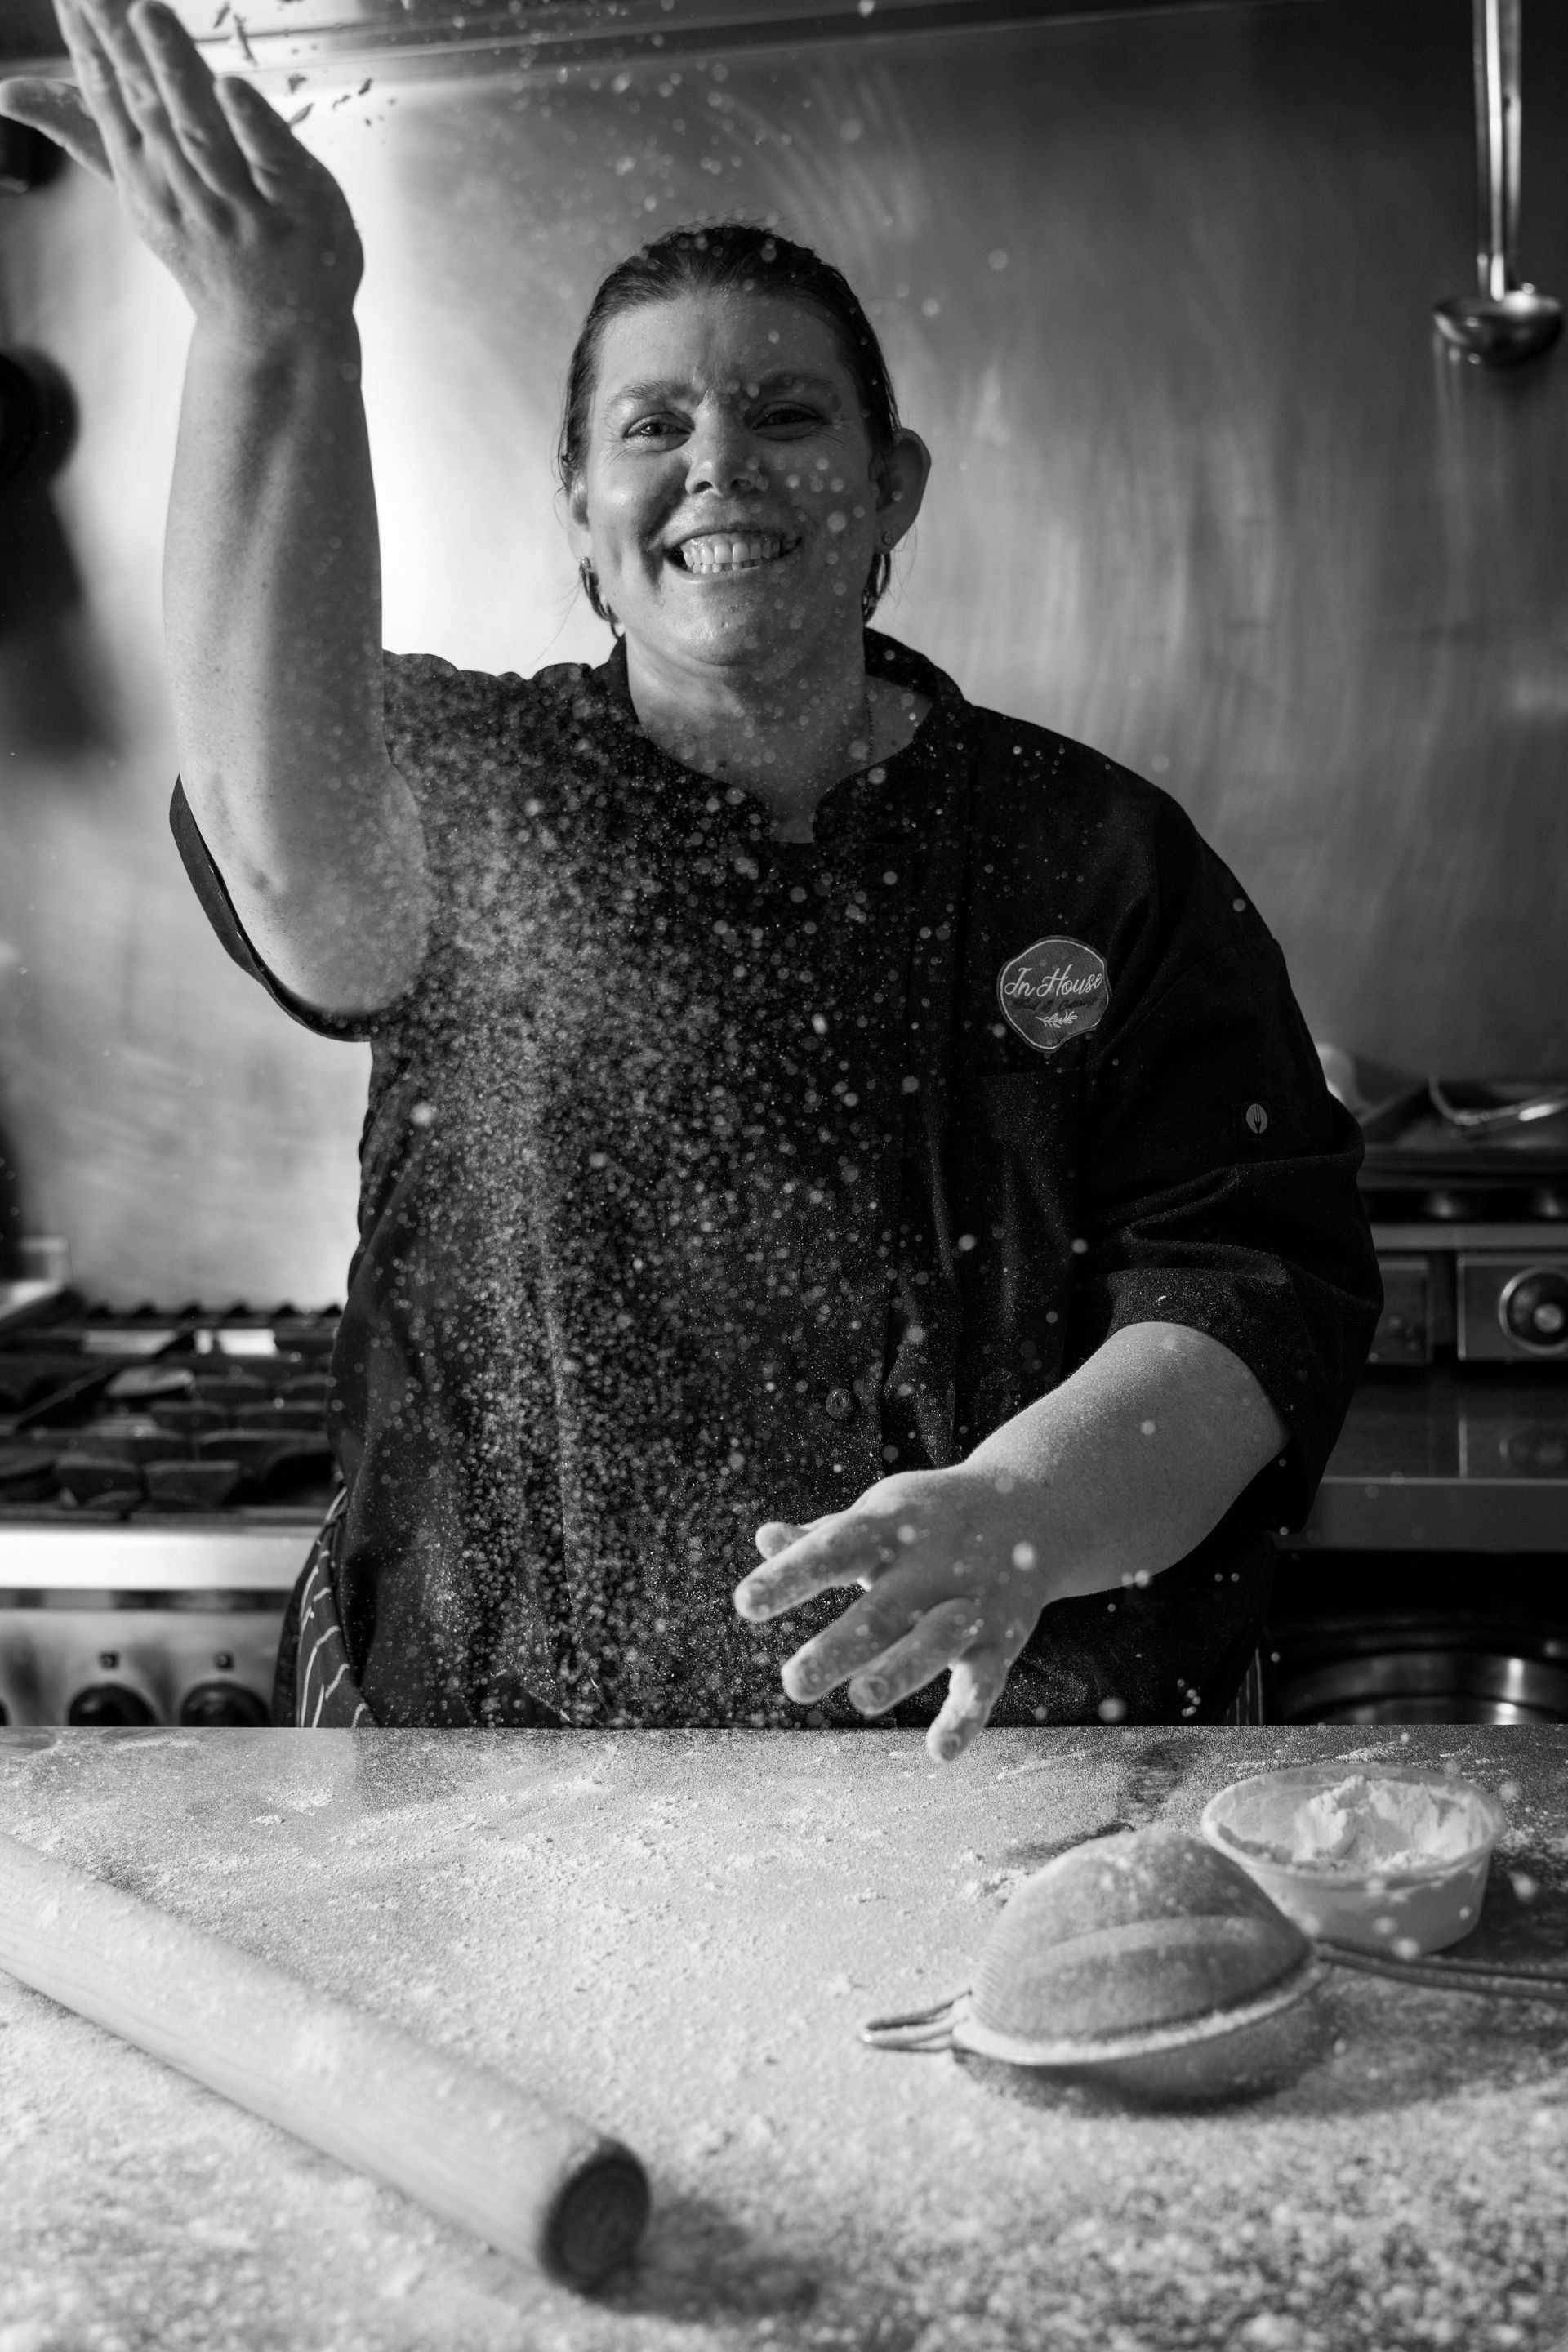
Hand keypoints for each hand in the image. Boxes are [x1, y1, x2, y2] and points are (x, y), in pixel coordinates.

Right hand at [0, 0, 360, 351]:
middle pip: (147, 107)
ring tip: (147, 12)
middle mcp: (184, 189)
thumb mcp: (140, 191)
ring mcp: (239, 203)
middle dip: (120, 46)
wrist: (273, 335)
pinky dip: (250, 126)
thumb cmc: (205, 246)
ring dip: (173, 71)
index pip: (108, 100)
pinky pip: (270, 162)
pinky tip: (231, 87)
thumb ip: (83, 131)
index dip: (87, 46)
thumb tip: (5, 91)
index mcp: (142, 175)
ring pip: (200, 131)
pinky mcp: (295, 207)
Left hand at [735, 1466, 1056, 1763]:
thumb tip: (765, 1537)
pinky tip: (940, 1752)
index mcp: (890, 1527)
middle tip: (794, 1684)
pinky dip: (967, 1716)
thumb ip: (823, 1535)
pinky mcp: (1002, 1639)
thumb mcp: (880, 1515)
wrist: (1034, 1508)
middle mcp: (931, 1566)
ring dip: (902, 1672)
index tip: (745, 1605)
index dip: (790, 1575)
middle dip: (841, 1646)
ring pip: (936, 1643)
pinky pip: (986, 1681)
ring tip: (862, 1701)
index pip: (833, 1549)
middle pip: (883, 1608)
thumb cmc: (931, 1518)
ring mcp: (970, 1603)